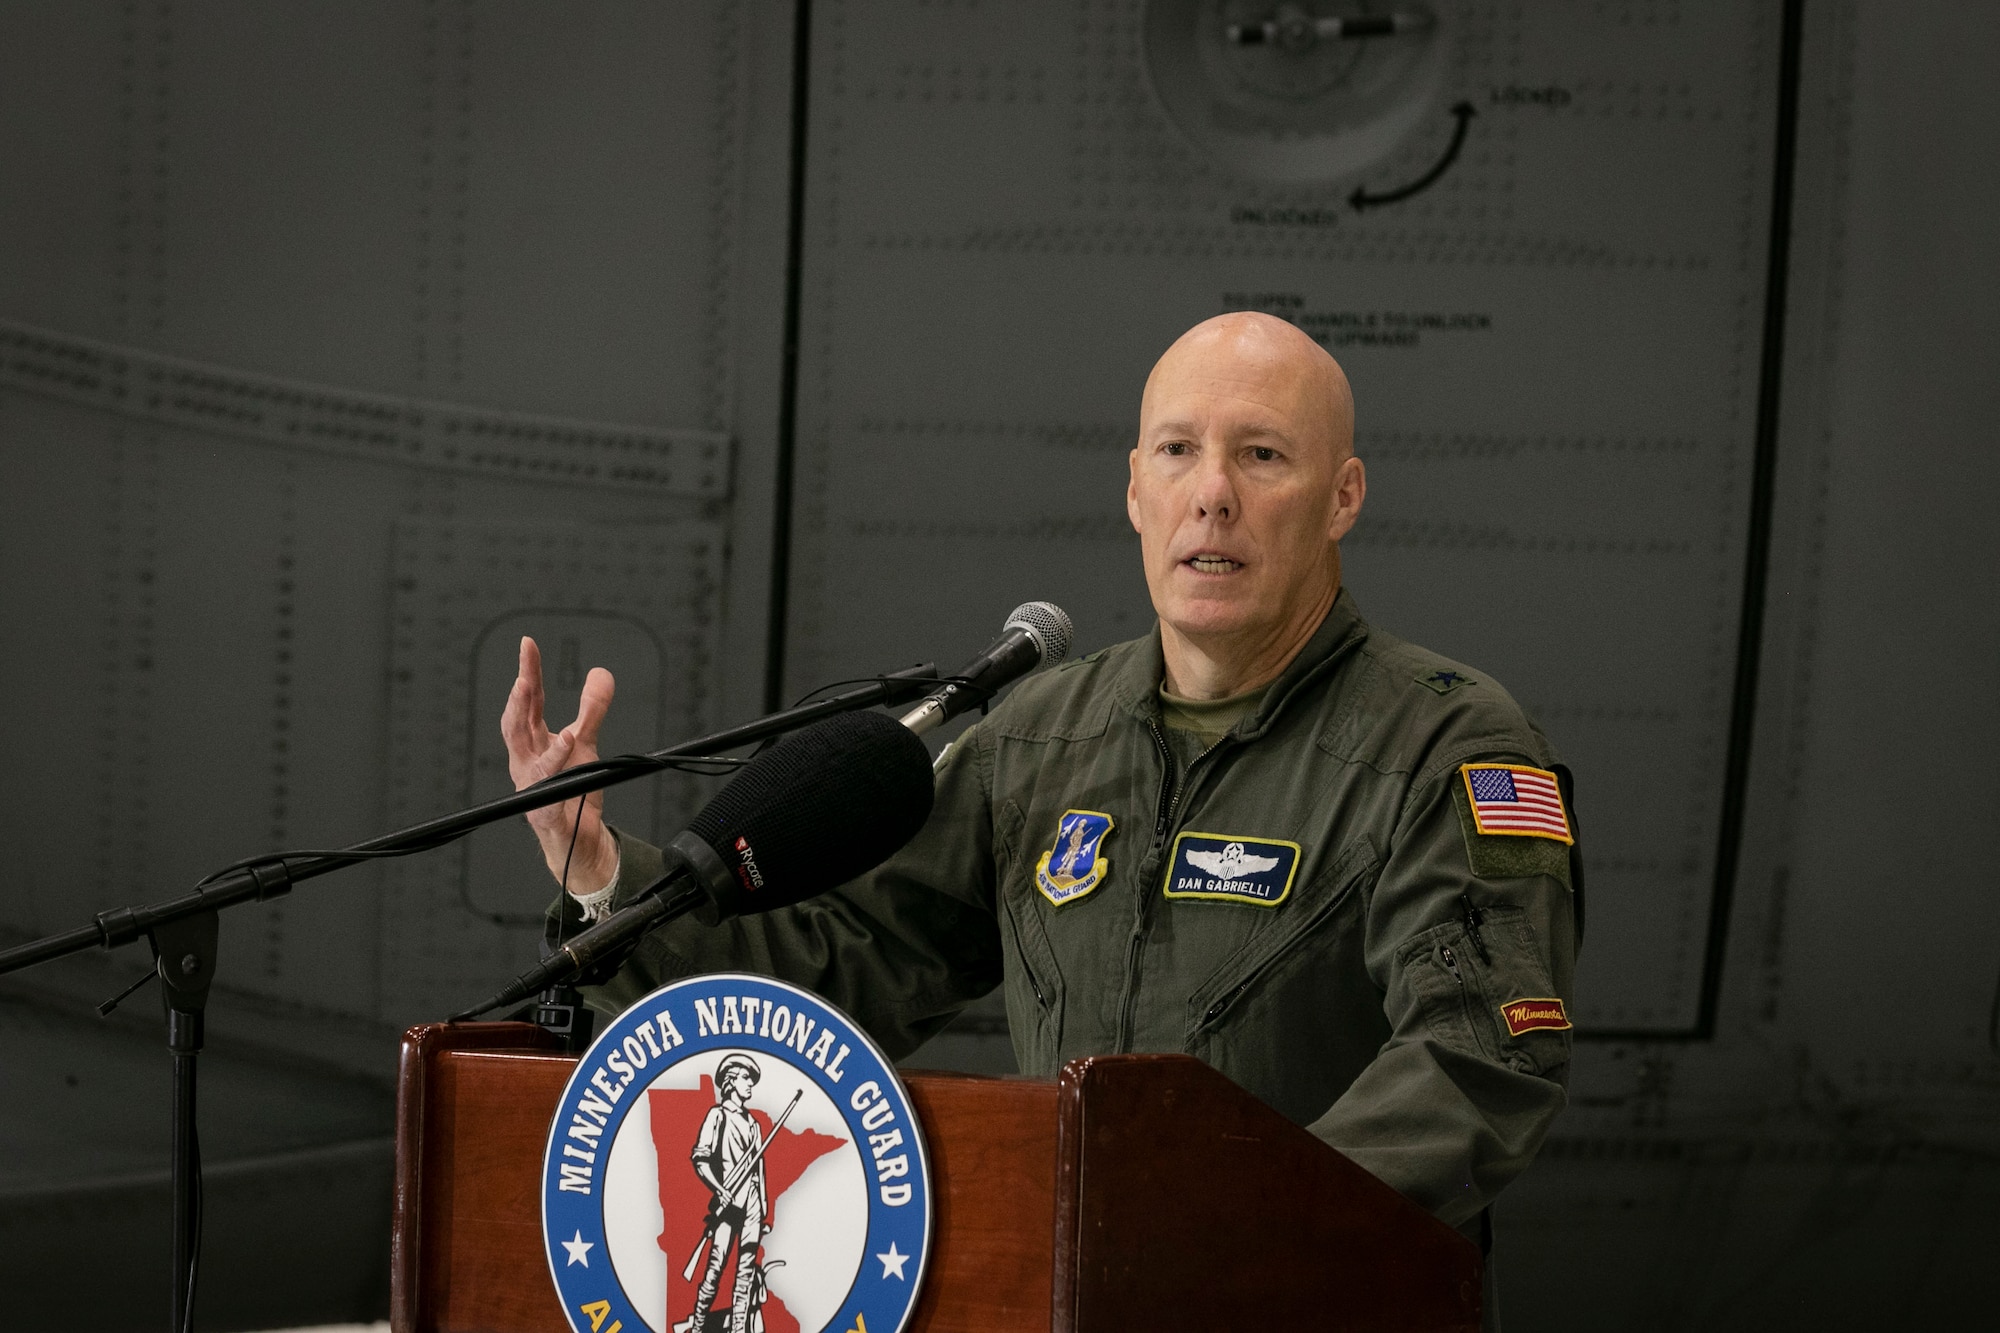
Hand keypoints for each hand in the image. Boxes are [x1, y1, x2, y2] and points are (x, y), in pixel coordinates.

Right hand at [501, 636, 620, 893]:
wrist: (577, 840)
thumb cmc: (573, 790)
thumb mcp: (586, 743)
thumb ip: (592, 709)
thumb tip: (600, 673)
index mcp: (533, 743)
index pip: (529, 703)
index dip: (528, 673)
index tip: (528, 645)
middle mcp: (526, 762)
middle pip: (517, 725)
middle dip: (519, 698)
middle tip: (525, 674)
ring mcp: (533, 788)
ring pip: (528, 757)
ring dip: (533, 730)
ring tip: (540, 701)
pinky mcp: (545, 813)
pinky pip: (547, 790)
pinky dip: (555, 767)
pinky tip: (567, 744)